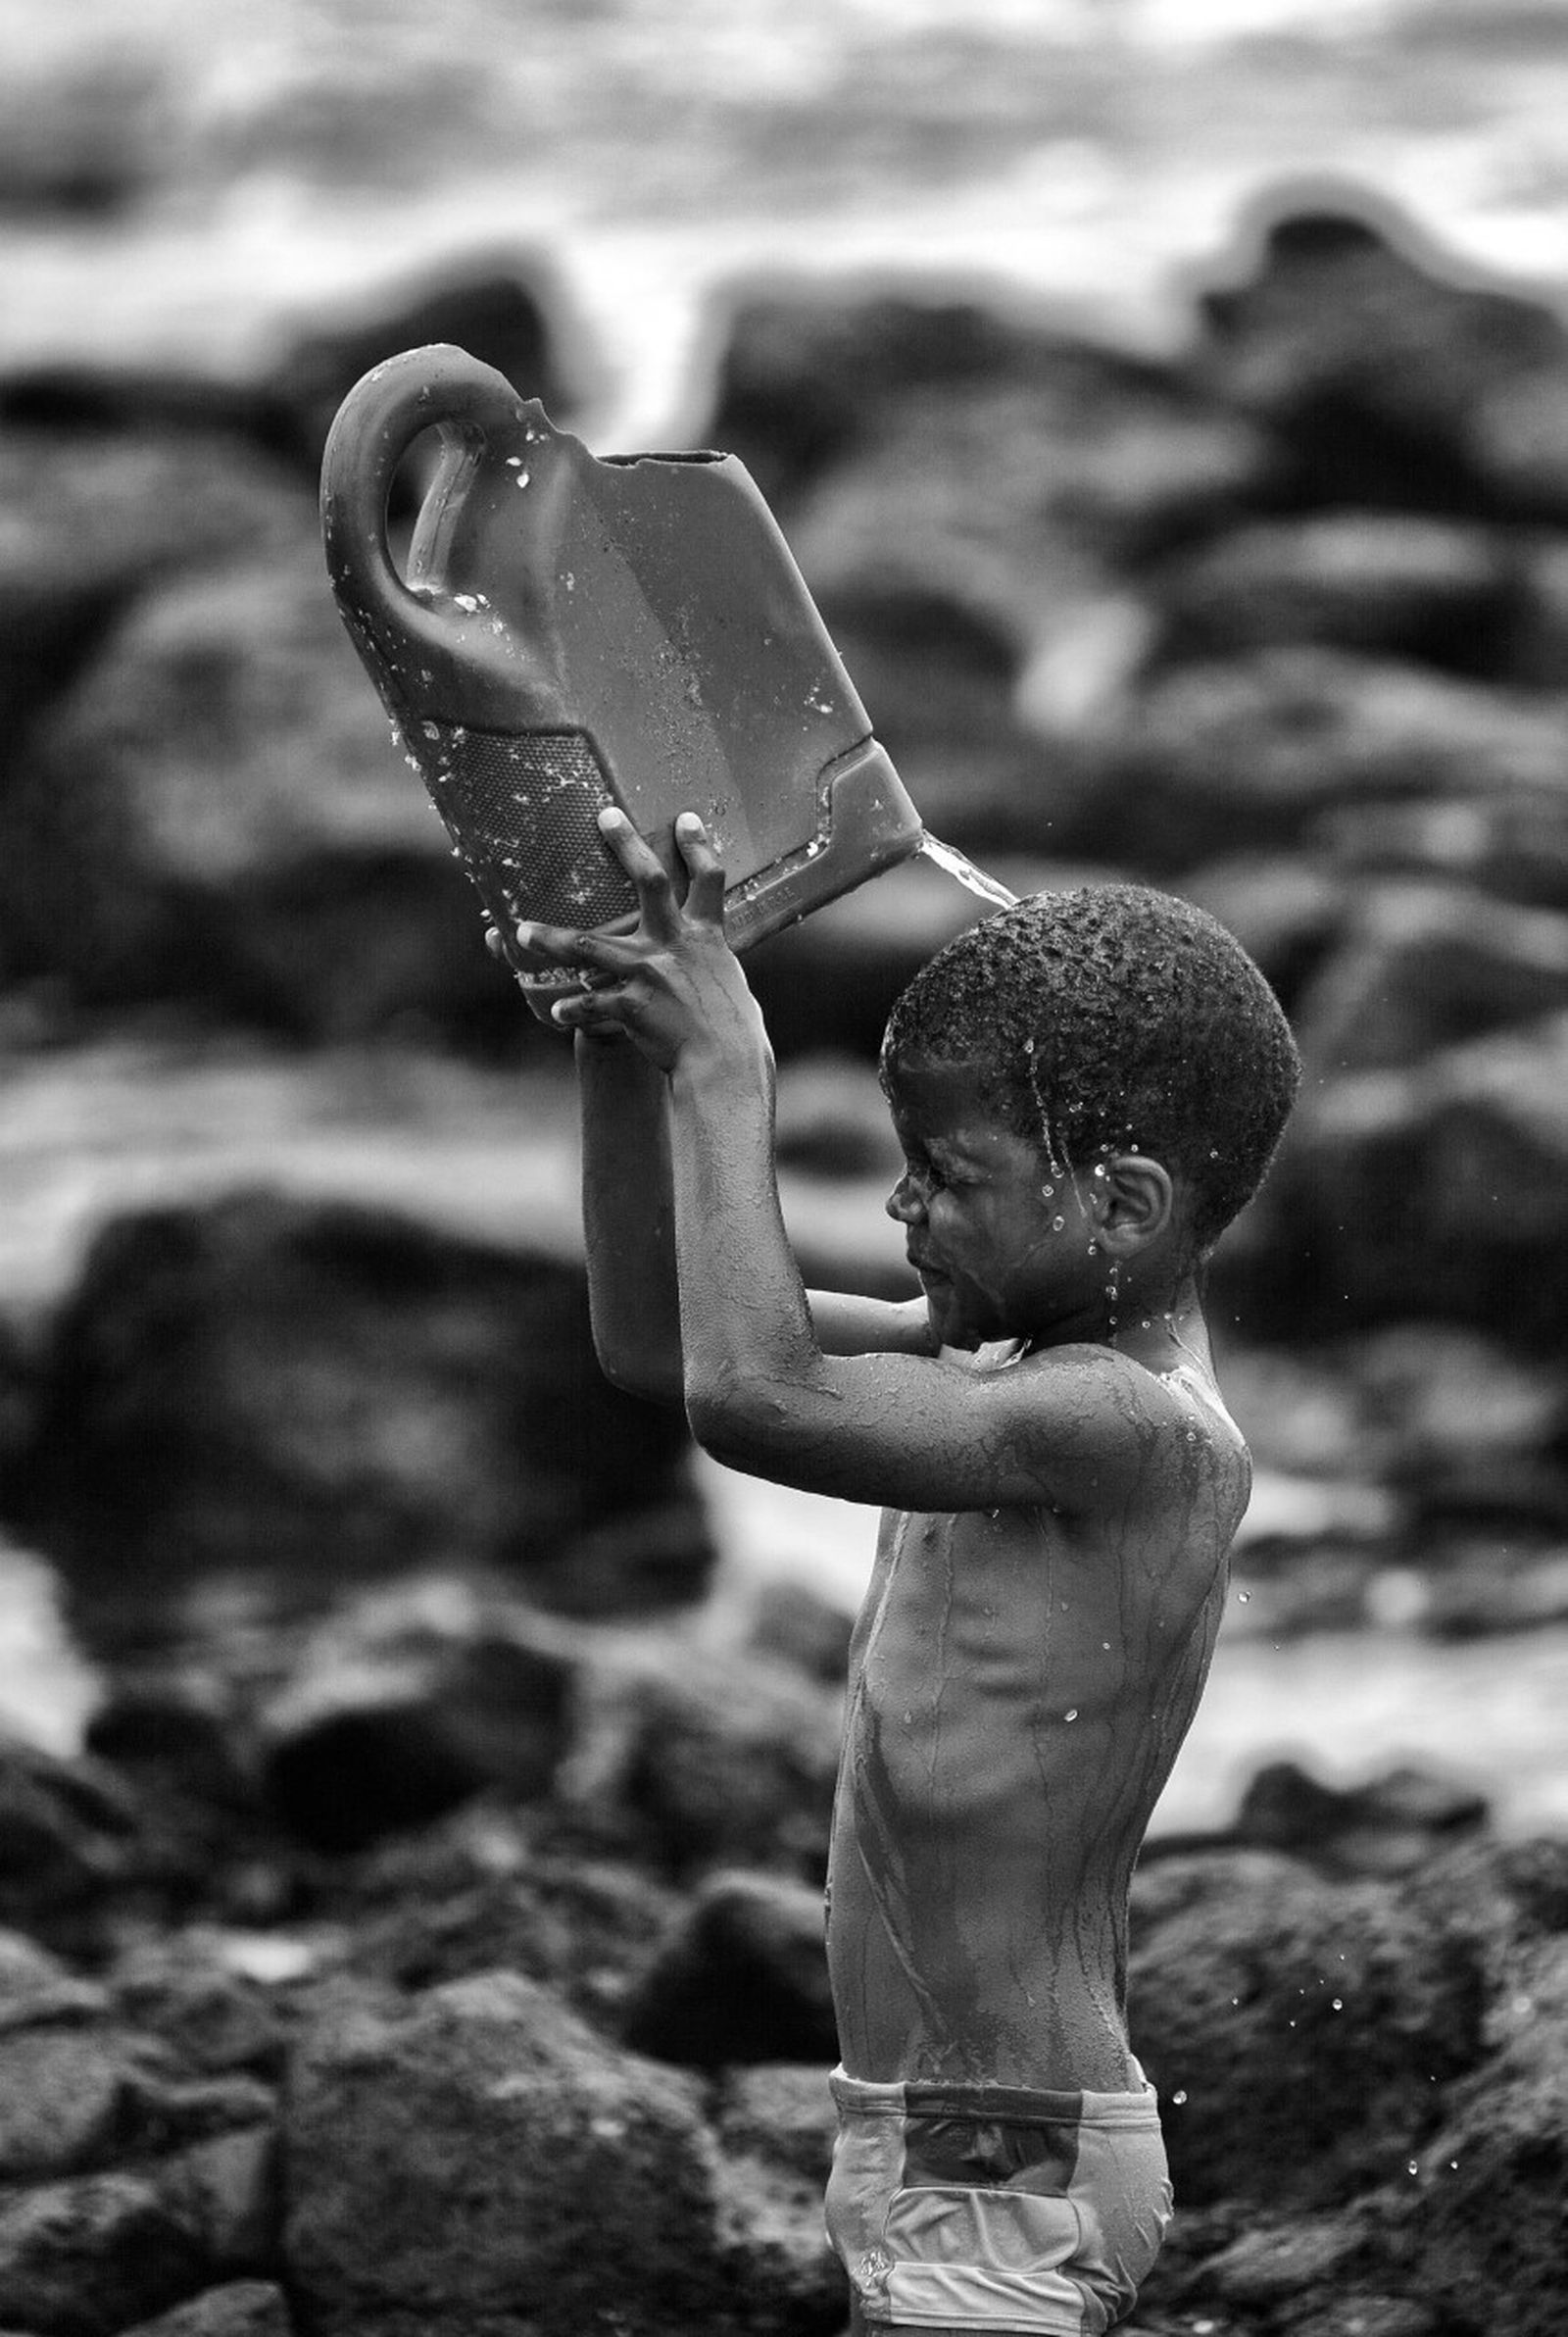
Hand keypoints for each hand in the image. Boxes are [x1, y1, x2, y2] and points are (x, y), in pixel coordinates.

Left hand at [512, 809, 765, 1073]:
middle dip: (627, 845)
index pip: (708, 880)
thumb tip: (704, 962)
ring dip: (552, 938)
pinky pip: (591, 1003)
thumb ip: (708, 966)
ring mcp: (651, 972)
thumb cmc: (735, 1033)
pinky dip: (574, 1008)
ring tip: (522, 932)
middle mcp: (677, 944)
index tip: (684, 818)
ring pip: (589, 945)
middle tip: (606, 816)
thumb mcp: (727, 985)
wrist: (726, 1066)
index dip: (698, 846)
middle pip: (650, 881)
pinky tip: (556, 1011)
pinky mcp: (632, 1006)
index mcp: (706, 938)